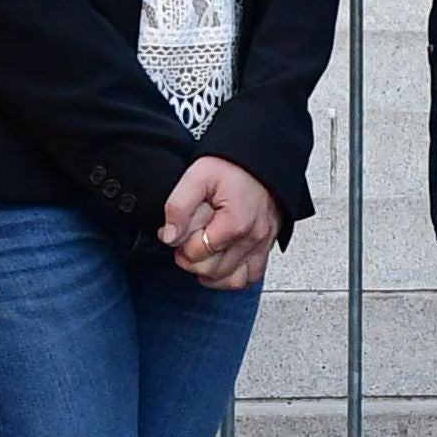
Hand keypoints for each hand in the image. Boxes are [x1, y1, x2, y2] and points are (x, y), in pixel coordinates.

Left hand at [162, 154, 282, 291]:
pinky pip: (251, 276)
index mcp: (235, 223)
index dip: (180, 244)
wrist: (261, 156)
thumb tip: (169, 237)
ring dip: (210, 273)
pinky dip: (232, 277)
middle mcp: (253, 238)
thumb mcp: (197, 176)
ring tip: (200, 255)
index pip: (197, 253)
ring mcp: (262, 243)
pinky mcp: (267, 245)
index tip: (177, 230)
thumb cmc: (232, 165)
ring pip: (232, 280)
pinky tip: (219, 265)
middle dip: (192, 259)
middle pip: (212, 270)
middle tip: (185, 241)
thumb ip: (179, 207)